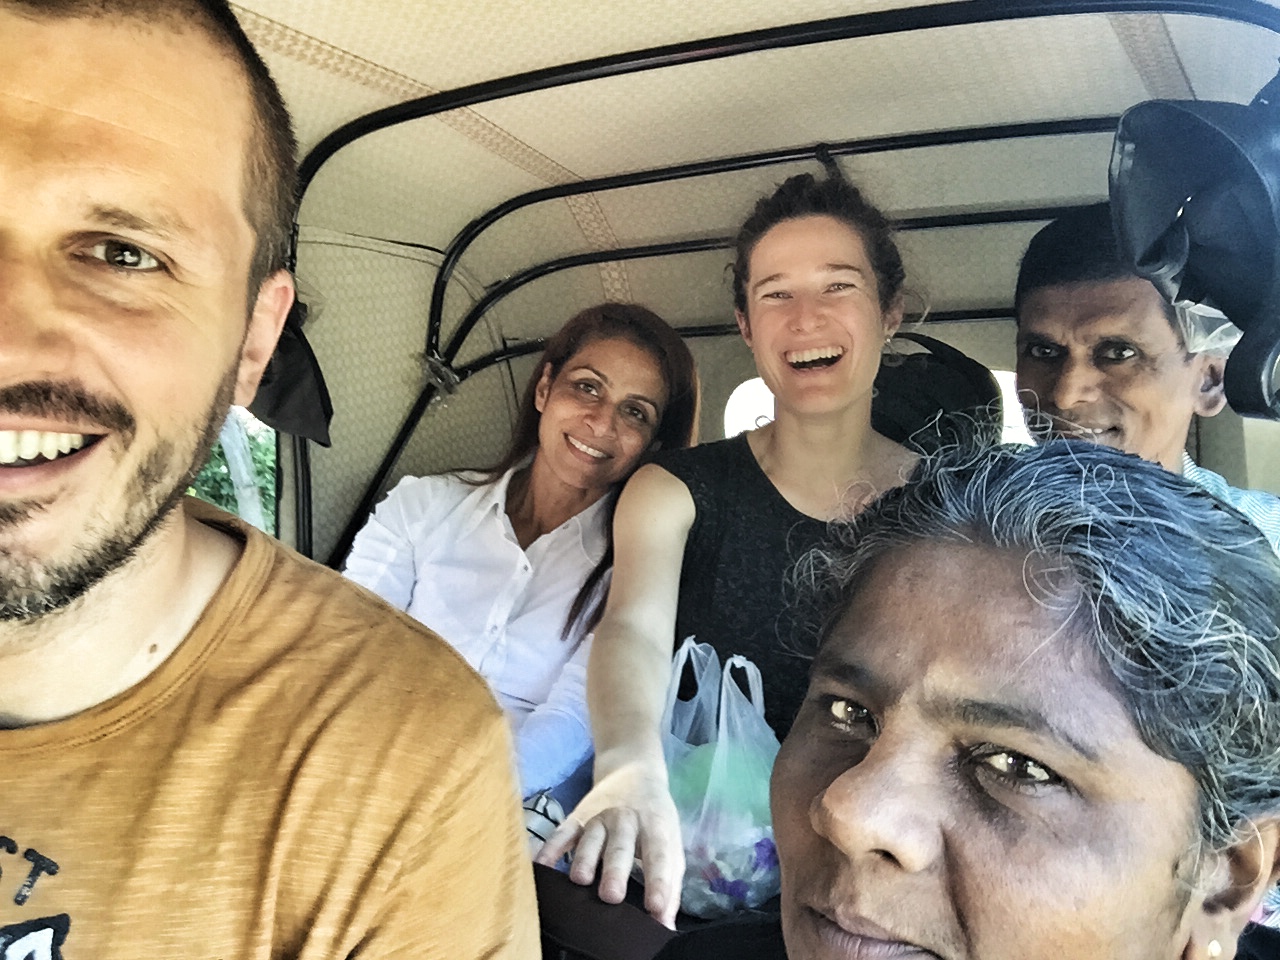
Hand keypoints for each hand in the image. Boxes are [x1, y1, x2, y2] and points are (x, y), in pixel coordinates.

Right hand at [534, 760, 683, 928]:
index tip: (657, 910)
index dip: (659, 883)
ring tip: (580, 881)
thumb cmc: (655, 818)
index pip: (659, 857)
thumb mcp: (671, 844)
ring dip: (584, 859)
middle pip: (621, 846)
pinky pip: (563, 831)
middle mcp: (627, 820)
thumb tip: (666, 926)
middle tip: (611, 896)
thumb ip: (670, 885)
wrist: (633, 771)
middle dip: (615, 870)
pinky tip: (542, 864)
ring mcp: (600, 816)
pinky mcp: (578, 815)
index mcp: (656, 828)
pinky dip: (551, 846)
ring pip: (591, 838)